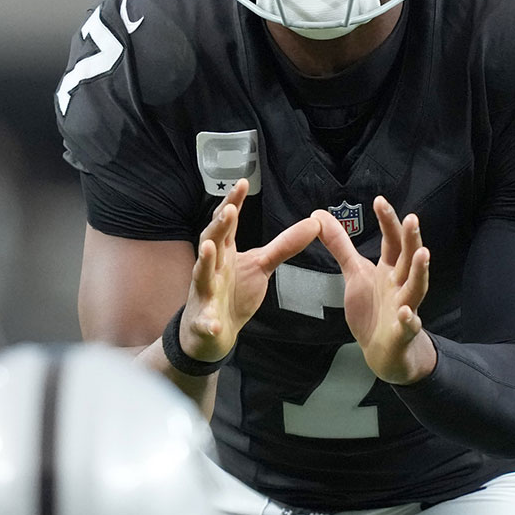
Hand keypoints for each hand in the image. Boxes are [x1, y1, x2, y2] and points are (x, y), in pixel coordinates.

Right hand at [179, 178, 320, 362]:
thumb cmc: (234, 291)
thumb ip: (284, 245)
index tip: (242, 183)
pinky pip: (205, 322)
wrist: (210, 331)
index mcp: (225, 252)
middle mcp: (212, 267)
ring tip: (209, 248)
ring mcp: (205, 292)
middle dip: (219, 226)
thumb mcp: (261, 265)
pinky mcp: (204, 320)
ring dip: (205, 261)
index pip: (228, 224)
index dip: (233, 203)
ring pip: (201, 274)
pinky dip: (207, 323)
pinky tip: (212, 324)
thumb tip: (313, 223)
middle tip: (228, 211)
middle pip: (212, 241)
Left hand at [316, 196, 434, 383]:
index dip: (387, 221)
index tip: (379, 201)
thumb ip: (341, 245)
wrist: (383, 350)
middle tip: (413, 219)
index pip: (392, 241)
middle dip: (412, 239)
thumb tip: (321, 217)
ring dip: (421, 271)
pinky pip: (408, 325)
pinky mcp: (402, 332)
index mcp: (391, 269)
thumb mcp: (355, 273)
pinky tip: (406, 313)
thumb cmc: (373, 308)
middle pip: (409, 258)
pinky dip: (409, 320)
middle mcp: (401, 284)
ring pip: (416, 287)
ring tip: (424, 254)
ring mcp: (405, 307)